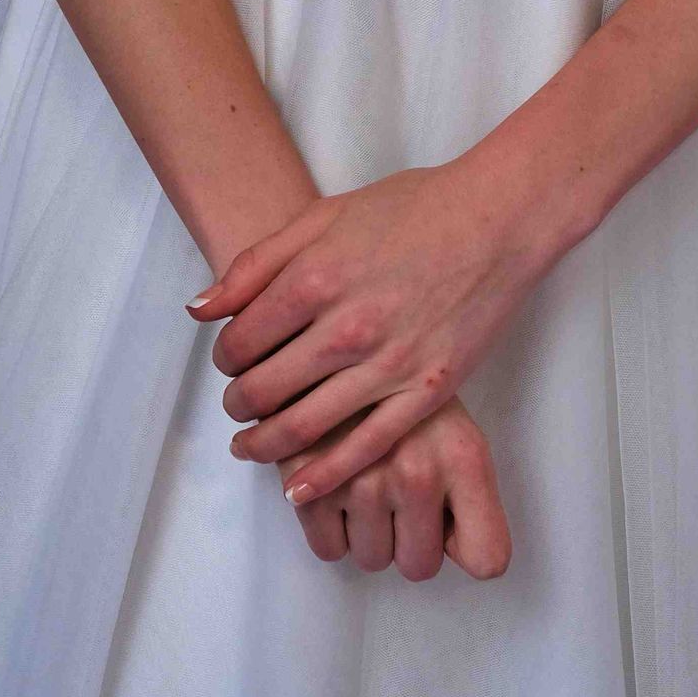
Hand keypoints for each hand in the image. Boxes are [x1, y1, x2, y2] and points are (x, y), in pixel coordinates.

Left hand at [186, 160, 545, 499]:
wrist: (497, 219)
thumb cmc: (413, 209)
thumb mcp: (324, 215)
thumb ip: (257, 263)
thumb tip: (200, 309)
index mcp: (316, 278)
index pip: (241, 341)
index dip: (224, 358)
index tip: (229, 361)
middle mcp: (346, 327)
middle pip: (264, 389)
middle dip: (238, 404)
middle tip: (237, 406)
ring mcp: (388, 365)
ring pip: (304, 427)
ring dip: (266, 445)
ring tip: (251, 447)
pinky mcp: (426, 392)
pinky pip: (365, 446)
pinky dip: (324, 474)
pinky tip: (298, 487)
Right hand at [281, 394, 511, 581]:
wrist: (330, 335)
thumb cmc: (399, 382)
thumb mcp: (453, 422)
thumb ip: (466, 490)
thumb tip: (464, 555)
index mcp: (463, 457)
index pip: (487, 557)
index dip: (463, 546)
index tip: (447, 526)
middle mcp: (418, 474)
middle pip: (419, 567)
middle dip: (406, 538)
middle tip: (394, 492)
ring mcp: (363, 482)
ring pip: (372, 559)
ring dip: (366, 530)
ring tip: (363, 478)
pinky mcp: (311, 484)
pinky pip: (328, 550)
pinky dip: (329, 527)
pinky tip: (333, 483)